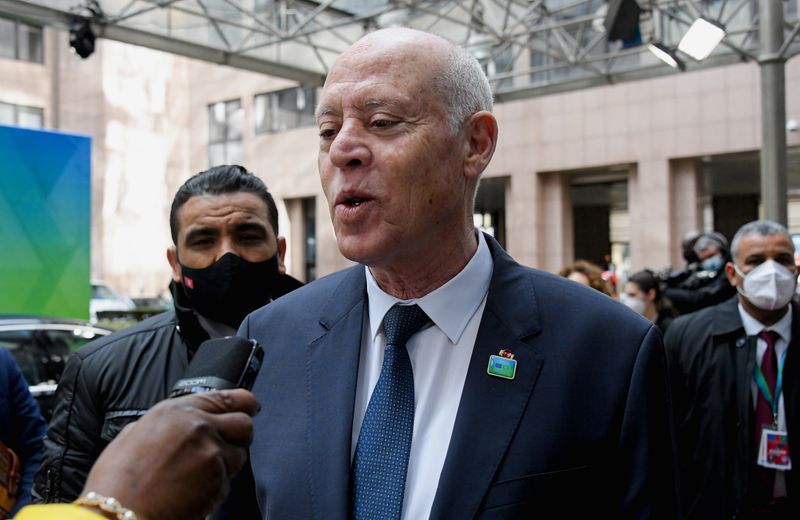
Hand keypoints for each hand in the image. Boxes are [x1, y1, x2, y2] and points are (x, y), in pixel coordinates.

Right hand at [80, 389, 258, 519]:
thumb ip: (165, 424)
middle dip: (240, 435)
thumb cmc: (118, 479)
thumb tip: (178, 425)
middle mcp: (199, 427)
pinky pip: (229, 482)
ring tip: (198, 476)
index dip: (245, 402)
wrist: (117, 512)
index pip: (228, 398)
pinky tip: (192, 492)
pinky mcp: (217, 481)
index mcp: (178, 411)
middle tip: (228, 445)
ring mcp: (211, 454)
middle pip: (244, 425)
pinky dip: (216, 488)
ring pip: (240, 455)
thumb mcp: (135, 433)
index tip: (252, 406)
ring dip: (227, 464)